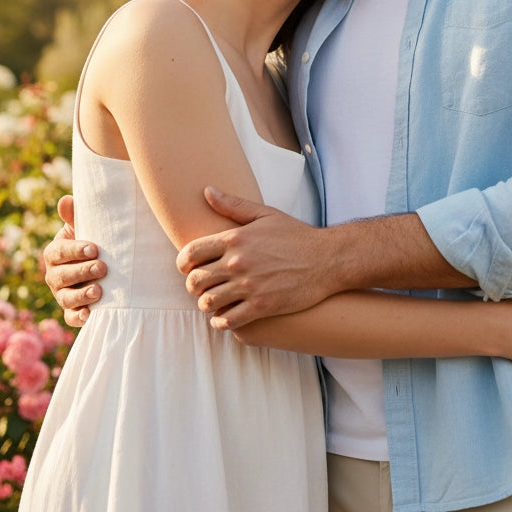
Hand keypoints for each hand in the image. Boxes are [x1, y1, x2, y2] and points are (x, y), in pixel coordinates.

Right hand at [42, 195, 105, 326]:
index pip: (59, 252)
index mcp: (55, 253)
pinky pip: (70, 317)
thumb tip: (66, 200)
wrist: (105, 263)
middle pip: (62, 276)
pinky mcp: (72, 311)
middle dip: (81, 272)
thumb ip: (76, 216)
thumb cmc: (94, 240)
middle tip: (102, 267)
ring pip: (66, 298)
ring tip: (99, 291)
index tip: (94, 248)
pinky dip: (78, 317)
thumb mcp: (87, 227)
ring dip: (81, 295)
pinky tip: (90, 314)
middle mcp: (55, 275)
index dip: (74, 251)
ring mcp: (62, 295)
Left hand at [176, 187, 334, 328]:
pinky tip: (227, 315)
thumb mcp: (265, 214)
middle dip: (194, 285)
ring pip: (207, 303)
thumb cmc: (296, 235)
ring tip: (215, 301)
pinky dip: (221, 321)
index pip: (190, 253)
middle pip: (194, 281)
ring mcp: (249, 286)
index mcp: (235, 238)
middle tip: (203, 286)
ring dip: (207, 304)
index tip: (190, 267)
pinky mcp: (261, 307)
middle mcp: (238, 262)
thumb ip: (233, 205)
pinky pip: (226, 321)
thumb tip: (206, 191)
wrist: (328, 259)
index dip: (184, 263)